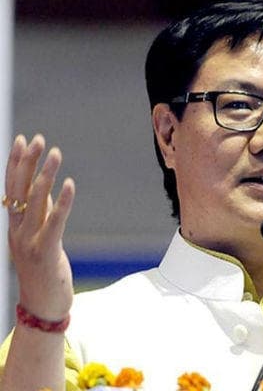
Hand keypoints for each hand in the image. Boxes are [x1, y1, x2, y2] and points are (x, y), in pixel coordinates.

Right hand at [4, 134, 75, 320]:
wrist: (41, 307)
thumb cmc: (43, 272)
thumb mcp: (39, 237)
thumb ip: (41, 214)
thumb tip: (46, 188)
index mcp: (14, 226)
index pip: (10, 188)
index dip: (16, 163)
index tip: (22, 140)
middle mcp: (17, 230)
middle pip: (18, 189)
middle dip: (27, 162)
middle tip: (37, 138)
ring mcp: (28, 241)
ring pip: (34, 201)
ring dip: (45, 174)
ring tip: (55, 152)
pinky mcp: (45, 252)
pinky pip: (54, 221)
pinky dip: (61, 201)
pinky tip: (69, 183)